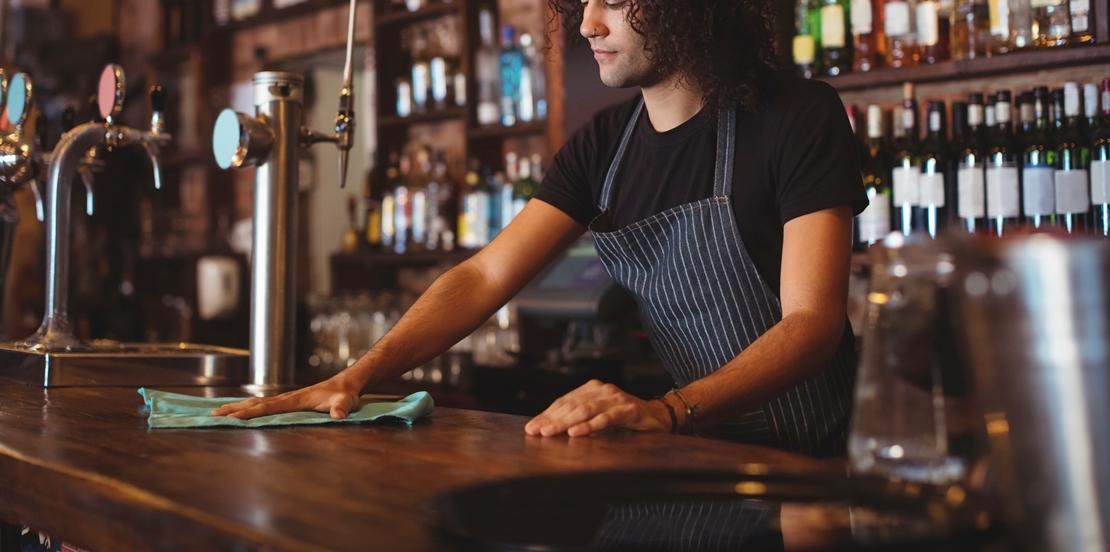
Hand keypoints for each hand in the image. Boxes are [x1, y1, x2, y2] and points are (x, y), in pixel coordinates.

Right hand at [209, 375, 361, 419]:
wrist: (345, 384)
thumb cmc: (344, 395)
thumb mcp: (346, 402)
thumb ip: (341, 408)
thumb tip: (338, 414)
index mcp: (296, 400)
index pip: (268, 407)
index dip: (250, 412)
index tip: (232, 417)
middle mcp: (286, 397)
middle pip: (255, 403)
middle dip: (233, 408)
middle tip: (212, 414)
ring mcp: (285, 398)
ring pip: (255, 401)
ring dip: (236, 406)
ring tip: (216, 411)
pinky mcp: (286, 401)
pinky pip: (261, 403)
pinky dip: (246, 406)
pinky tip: (237, 409)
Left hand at [524, 379, 669, 436]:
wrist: (658, 417)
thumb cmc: (625, 420)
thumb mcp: (598, 419)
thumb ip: (579, 420)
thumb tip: (548, 430)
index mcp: (592, 389)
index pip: (564, 402)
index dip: (546, 414)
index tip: (531, 428)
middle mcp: (603, 390)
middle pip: (571, 405)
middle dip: (551, 419)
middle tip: (536, 432)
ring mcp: (616, 398)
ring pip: (586, 410)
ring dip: (566, 422)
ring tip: (550, 433)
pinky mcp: (629, 410)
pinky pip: (606, 418)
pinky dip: (590, 426)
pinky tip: (577, 433)